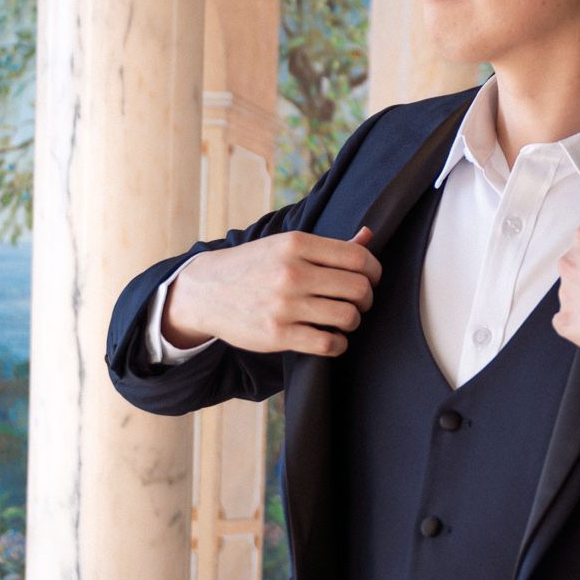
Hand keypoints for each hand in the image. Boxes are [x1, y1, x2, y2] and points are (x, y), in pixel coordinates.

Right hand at [161, 224, 382, 357]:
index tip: (371, 278)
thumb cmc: (253, 266)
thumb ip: (329, 246)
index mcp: (297, 244)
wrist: (205, 291)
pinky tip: (332, 339)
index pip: (358, 257)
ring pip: (347, 316)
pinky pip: (327, 344)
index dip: (374, 271)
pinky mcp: (277, 334)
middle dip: (366, 298)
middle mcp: (292, 273)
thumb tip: (369, 236)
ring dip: (353, 321)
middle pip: (358, 288)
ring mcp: (284, 305)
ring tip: (343, 319)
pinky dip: (338, 344)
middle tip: (358, 302)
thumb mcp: (285, 245)